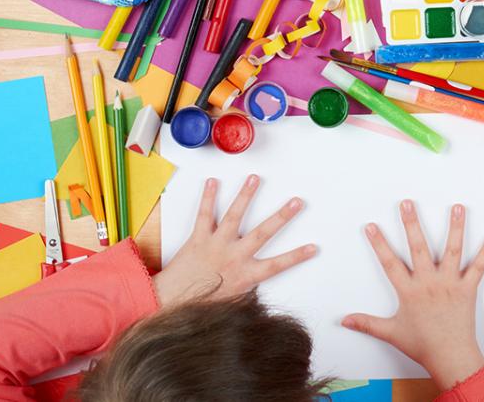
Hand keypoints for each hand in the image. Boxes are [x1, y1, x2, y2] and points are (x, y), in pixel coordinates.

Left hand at [153, 175, 315, 306]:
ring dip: (246, 196)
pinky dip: (208, 197)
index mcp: (245, 275)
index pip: (277, 265)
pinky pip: (204, 215)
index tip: (313, 247)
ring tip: (255, 179)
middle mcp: (234, 257)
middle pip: (263, 233)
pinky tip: (212, 182)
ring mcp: (216, 245)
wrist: (170, 302)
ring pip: (234, 216)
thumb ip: (246, 288)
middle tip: (296, 202)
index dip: (296, 256)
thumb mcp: (232, 302)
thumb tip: (256, 282)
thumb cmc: (201, 304)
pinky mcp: (198, 238)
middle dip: (282, 216)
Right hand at [343, 200, 483, 389]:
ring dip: (455, 227)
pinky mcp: (467, 289)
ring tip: (456, 207)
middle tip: (407, 203)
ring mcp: (449, 284)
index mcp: (409, 291)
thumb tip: (345, 320)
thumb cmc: (422, 345)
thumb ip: (367, 324)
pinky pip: (478, 268)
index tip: (371, 226)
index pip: (389, 262)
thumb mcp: (391, 333)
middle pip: (418, 247)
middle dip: (411, 223)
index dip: (379, 243)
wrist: (450, 356)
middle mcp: (428, 282)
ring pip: (452, 250)